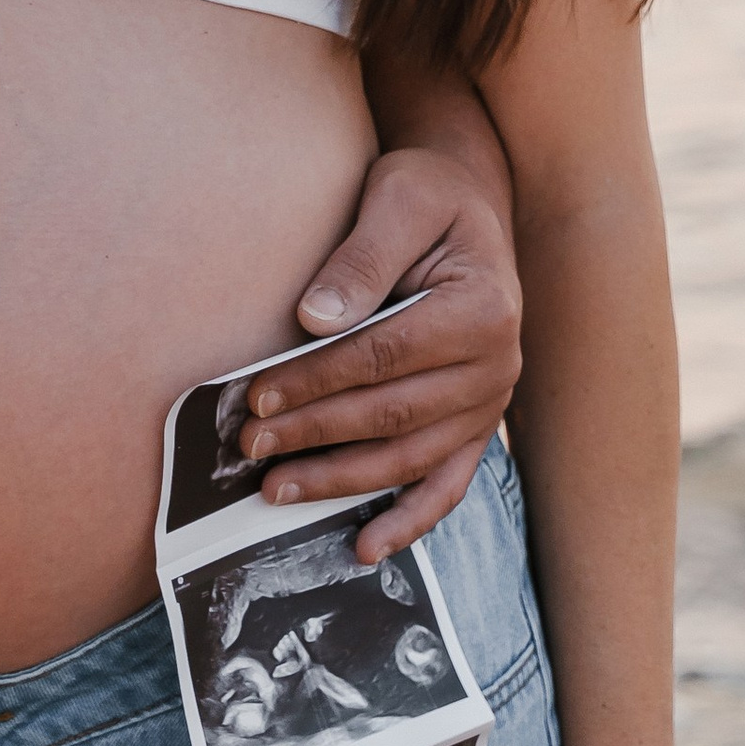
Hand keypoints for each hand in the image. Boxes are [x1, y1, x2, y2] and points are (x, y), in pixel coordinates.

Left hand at [242, 132, 522, 560]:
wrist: (470, 207)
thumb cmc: (428, 198)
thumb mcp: (398, 198)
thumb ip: (362, 257)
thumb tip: (314, 319)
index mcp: (482, 309)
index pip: (384, 356)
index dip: (318, 379)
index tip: (255, 393)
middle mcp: (497, 367)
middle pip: (392, 414)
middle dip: (314, 433)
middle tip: (248, 445)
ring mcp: (490, 405)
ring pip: (410, 458)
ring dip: (341, 481)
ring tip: (274, 490)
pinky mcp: (477, 427)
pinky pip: (446, 485)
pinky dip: (408, 521)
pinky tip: (364, 547)